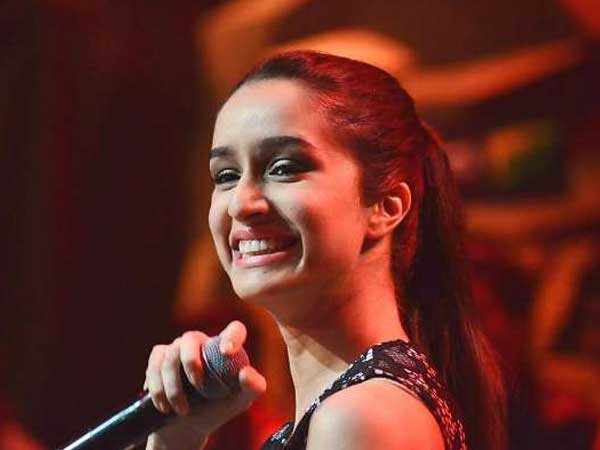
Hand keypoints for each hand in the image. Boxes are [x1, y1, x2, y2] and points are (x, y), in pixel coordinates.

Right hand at [144, 321, 266, 449]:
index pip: (235, 330)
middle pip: (190, 338)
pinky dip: (157, 387)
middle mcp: (201, 343)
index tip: (227, 352)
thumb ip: (253, 387)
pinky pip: (154, 363)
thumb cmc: (219, 408)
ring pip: (169, 355)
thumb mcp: (240, 401)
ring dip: (173, 387)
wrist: (188, 425)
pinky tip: (163, 404)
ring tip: (182, 410)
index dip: (231, 336)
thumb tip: (246, 373)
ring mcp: (178, 349)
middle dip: (191, 362)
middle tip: (198, 387)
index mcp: (226, 347)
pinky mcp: (159, 359)